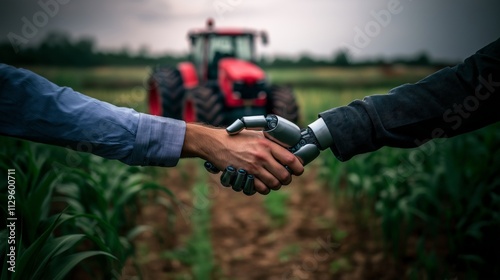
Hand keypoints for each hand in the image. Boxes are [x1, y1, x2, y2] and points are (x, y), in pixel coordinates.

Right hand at [181, 123, 303, 194]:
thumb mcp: (257, 134)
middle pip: (284, 175)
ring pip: (274, 184)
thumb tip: (289, 149)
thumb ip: (272, 141)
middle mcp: (262, 156)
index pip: (291, 159)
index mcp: (268, 144)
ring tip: (274, 181)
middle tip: (285, 177)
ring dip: (276, 185)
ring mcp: (254, 168)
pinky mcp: (245, 176)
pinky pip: (261, 189)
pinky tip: (263, 184)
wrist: (217, 144)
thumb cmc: (238, 138)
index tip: (298, 169)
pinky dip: (264, 189)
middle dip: (287, 179)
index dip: (298, 167)